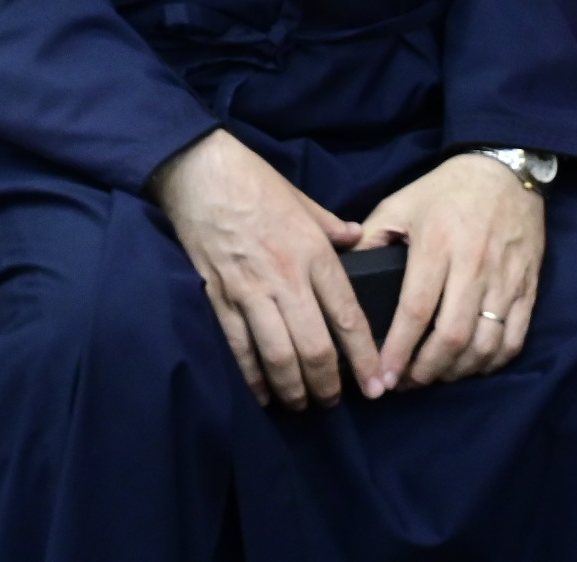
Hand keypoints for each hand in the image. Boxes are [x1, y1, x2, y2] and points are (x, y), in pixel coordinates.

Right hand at [149, 129, 378, 408]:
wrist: (200, 171)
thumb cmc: (255, 181)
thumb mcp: (304, 200)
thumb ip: (333, 226)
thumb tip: (358, 237)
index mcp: (315, 253)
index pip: (348, 317)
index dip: (365, 358)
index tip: (376, 387)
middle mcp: (287, 277)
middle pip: (315, 347)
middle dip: (328, 385)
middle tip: (334, 402)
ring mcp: (251, 290)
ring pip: (279, 355)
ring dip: (293, 388)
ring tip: (301, 404)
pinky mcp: (219, 296)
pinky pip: (239, 346)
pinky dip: (252, 376)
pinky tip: (262, 394)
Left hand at [358, 153, 546, 388]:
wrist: (504, 171)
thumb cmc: (444, 190)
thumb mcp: (400, 203)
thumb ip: (372, 237)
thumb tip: (344, 274)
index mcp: (437, 245)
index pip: (417, 310)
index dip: (399, 349)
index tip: (383, 377)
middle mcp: (474, 266)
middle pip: (453, 336)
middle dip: (426, 370)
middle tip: (405, 384)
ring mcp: (505, 280)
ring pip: (485, 344)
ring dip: (457, 371)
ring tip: (432, 377)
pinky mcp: (528, 288)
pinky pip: (514, 339)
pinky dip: (492, 362)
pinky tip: (470, 367)